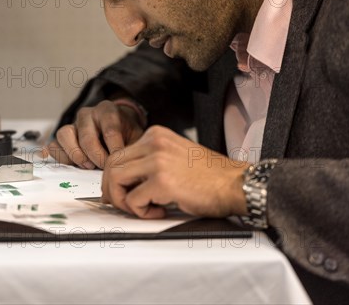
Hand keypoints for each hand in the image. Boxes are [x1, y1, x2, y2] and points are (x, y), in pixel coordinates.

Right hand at [44, 100, 144, 168]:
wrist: (117, 127)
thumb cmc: (126, 133)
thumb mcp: (136, 136)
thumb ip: (134, 148)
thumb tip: (129, 166)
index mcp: (107, 110)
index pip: (110, 130)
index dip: (115, 149)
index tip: (120, 162)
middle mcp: (88, 114)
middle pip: (87, 136)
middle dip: (97, 156)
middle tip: (105, 168)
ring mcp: (73, 124)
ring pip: (65, 135)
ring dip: (77, 155)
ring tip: (89, 166)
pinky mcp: (63, 137)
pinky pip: (55, 145)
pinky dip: (61, 157)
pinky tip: (72, 166)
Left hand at [102, 125, 248, 218]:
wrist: (237, 184)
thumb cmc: (210, 177)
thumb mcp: (173, 157)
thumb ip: (148, 163)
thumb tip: (121, 182)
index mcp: (155, 135)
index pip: (118, 154)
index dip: (113, 177)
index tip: (118, 192)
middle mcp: (154, 143)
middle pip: (111, 165)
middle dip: (111, 189)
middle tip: (122, 205)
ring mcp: (157, 160)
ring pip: (116, 180)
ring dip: (123, 201)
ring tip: (142, 209)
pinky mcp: (162, 181)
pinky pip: (133, 200)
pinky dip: (141, 212)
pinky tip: (159, 212)